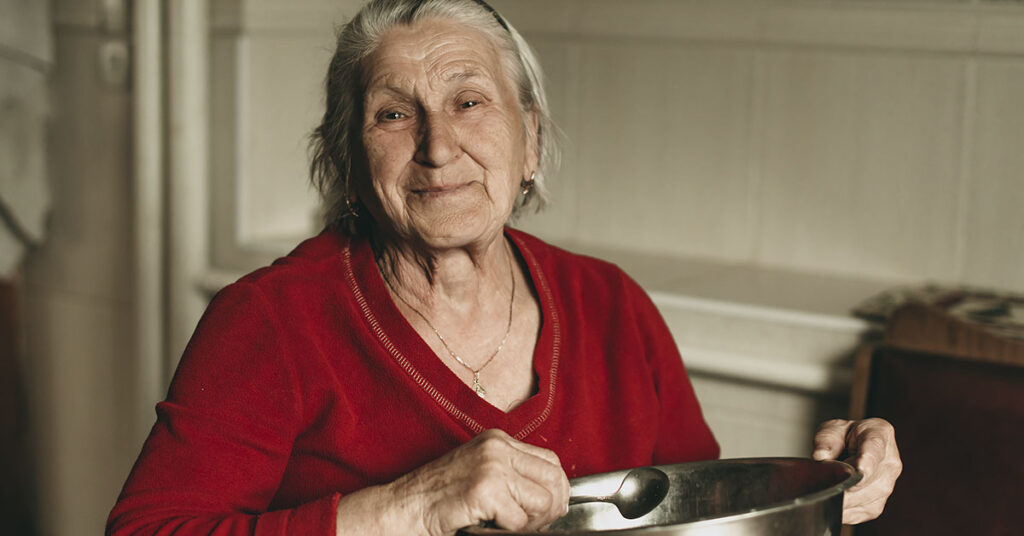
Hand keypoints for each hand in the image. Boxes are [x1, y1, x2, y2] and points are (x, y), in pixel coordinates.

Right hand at [338, 429, 569, 535]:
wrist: (402, 507)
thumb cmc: (437, 497)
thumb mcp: (480, 472)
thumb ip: (512, 476)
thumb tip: (552, 497)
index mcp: (498, 441)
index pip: (551, 462)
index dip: (555, 490)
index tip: (546, 511)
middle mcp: (497, 448)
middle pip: (554, 479)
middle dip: (551, 508)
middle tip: (533, 524)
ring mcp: (491, 466)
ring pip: (543, 501)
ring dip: (530, 523)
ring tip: (508, 526)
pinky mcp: (484, 489)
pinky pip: (519, 520)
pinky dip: (509, 531)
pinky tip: (489, 526)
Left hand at [812, 418, 901, 524]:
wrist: (855, 445)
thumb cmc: (844, 435)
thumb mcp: (831, 429)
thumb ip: (826, 440)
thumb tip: (820, 456)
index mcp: (880, 434)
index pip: (874, 450)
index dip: (867, 463)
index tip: (859, 470)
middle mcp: (889, 462)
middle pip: (867, 482)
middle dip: (842, 486)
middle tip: (820, 485)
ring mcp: (887, 485)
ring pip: (863, 501)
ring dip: (841, 499)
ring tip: (825, 490)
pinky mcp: (877, 504)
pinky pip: (859, 514)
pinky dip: (842, 510)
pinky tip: (832, 502)